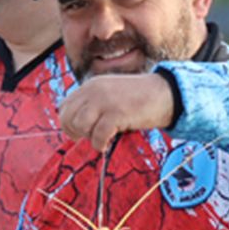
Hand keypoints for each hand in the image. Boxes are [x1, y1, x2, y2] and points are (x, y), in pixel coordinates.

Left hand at [58, 73, 174, 150]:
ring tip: (101, 138)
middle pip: (68, 117)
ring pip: (80, 125)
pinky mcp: (117, 113)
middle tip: (91, 136)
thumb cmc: (138, 99)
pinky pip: (98, 135)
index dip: (68, 123)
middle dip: (75, 132)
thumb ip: (93, 104)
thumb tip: (76, 126)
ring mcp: (105, 101)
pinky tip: (107, 144)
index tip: (80, 132)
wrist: (164, 94)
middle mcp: (94, 90)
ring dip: (88, 137)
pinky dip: (100, 144)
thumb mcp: (110, 94)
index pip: (64, 106)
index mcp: (91, 86)